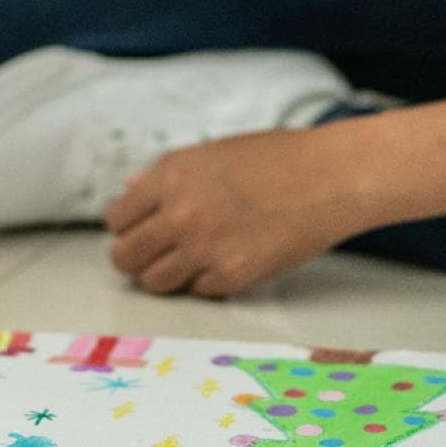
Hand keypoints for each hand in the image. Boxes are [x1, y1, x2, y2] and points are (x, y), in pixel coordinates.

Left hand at [105, 124, 374, 299]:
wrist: (327, 177)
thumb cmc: (275, 159)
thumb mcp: (211, 153)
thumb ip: (166, 175)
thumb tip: (129, 187)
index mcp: (170, 176)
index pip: (118, 219)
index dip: (129, 226)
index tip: (142, 230)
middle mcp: (179, 214)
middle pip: (125, 257)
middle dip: (137, 257)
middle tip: (157, 254)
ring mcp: (203, 248)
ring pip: (154, 283)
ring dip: (167, 276)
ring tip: (190, 261)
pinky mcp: (231, 277)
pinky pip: (196, 293)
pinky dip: (204, 283)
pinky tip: (224, 262)